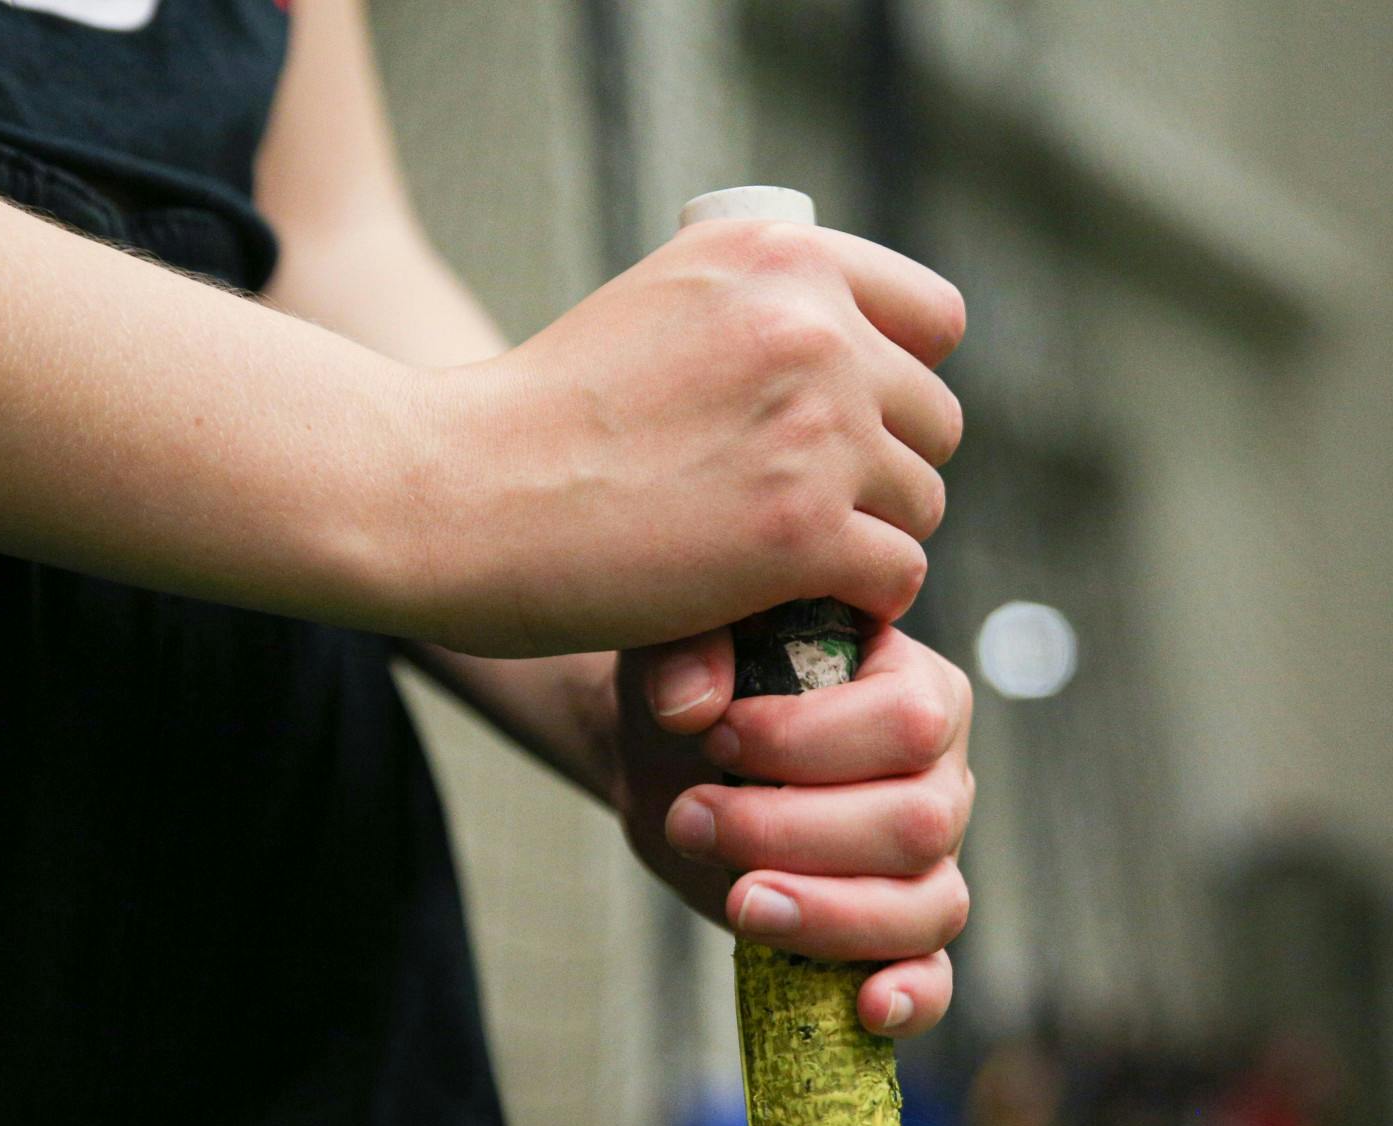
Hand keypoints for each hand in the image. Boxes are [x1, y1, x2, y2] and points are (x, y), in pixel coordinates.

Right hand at [417, 220, 963, 655]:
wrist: (457, 490)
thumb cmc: (542, 414)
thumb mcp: (659, 303)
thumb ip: (761, 311)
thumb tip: (858, 353)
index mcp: (780, 254)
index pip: (935, 319)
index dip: (904, 383)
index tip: (855, 426)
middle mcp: (812, 327)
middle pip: (935, 421)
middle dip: (884, 473)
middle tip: (810, 512)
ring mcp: (814, 431)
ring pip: (923, 504)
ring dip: (870, 542)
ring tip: (793, 563)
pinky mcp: (801, 534)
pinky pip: (897, 575)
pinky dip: (857, 602)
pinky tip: (797, 604)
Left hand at [613, 622, 972, 1037]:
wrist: (670, 756)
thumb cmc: (695, 688)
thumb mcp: (680, 641)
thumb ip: (686, 649)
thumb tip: (692, 708)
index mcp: (916, 685)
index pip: (907, 722)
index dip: (806, 741)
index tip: (713, 737)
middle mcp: (941, 775)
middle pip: (919, 824)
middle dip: (791, 832)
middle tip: (691, 818)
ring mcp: (932, 860)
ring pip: (930, 907)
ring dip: (827, 914)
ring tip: (737, 902)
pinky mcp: (898, 932)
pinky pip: (934, 975)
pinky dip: (910, 998)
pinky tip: (865, 1007)